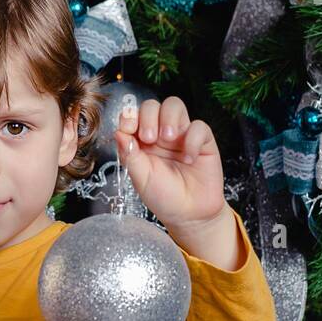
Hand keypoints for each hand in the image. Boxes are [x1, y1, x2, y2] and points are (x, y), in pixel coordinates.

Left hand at [114, 96, 226, 229]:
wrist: (190, 215)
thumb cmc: (163, 196)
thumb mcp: (140, 178)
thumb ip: (129, 155)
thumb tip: (118, 132)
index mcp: (140, 141)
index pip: (132, 115)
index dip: (129, 116)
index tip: (128, 128)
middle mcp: (160, 134)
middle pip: (152, 105)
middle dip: (147, 116)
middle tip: (149, 138)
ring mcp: (182, 135)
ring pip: (174, 105)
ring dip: (168, 118)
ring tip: (168, 139)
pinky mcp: (203, 141)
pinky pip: (199, 126)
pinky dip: (192, 139)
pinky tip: (188, 158)